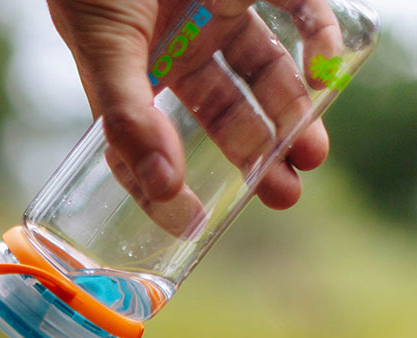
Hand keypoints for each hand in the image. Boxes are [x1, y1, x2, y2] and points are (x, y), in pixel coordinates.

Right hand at [46, 0, 338, 208]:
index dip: (167, 190)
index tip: (192, 226)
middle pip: (224, 117)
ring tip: (310, 154)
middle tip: (284, 192)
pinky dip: (318, 38)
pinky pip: (298, 10)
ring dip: (292, 115)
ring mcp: (219, 14)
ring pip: (266, 73)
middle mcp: (180, 52)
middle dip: (257, 157)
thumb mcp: (102, 50)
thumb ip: (128, 117)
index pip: (153, 146)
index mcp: (136, 77)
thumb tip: (161, 185)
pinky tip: (325, 71)